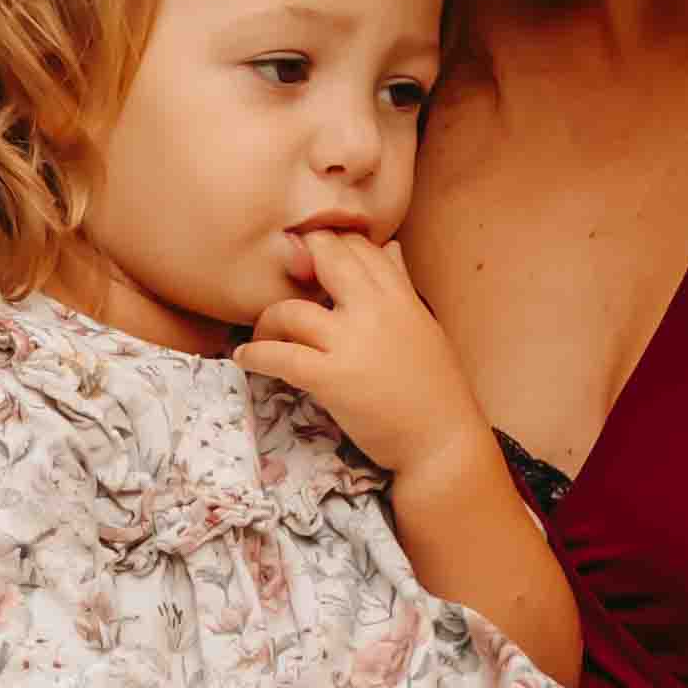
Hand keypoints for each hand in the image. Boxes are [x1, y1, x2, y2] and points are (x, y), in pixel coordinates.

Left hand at [239, 225, 490, 489]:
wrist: (441, 442)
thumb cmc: (434, 388)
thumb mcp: (422, 325)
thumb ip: (400, 283)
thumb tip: (390, 246)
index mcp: (398, 297)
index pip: (358, 246)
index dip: (328, 245)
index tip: (310, 261)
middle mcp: (374, 310)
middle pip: (324, 259)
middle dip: (296, 261)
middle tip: (276, 281)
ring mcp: (351, 344)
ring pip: (290, 310)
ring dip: (267, 321)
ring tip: (262, 336)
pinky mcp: (331, 379)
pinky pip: (280, 356)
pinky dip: (255, 355)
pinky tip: (245, 358)